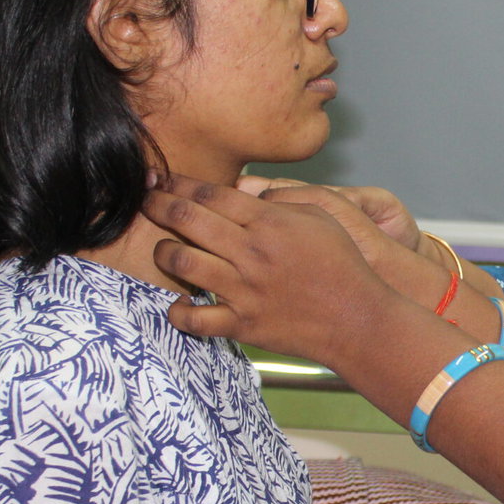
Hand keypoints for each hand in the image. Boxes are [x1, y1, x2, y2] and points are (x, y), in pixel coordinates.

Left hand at [143, 174, 399, 361]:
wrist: (358, 319)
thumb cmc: (343, 266)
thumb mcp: (320, 217)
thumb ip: (281, 200)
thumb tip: (249, 193)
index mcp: (269, 223)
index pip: (211, 194)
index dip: (179, 183)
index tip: (162, 179)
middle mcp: (251, 253)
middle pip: (188, 220)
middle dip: (158, 206)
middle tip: (145, 200)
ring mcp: (244, 290)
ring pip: (182, 263)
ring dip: (163, 252)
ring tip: (161, 249)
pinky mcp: (243, 324)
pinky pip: (196, 320)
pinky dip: (179, 313)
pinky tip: (177, 304)